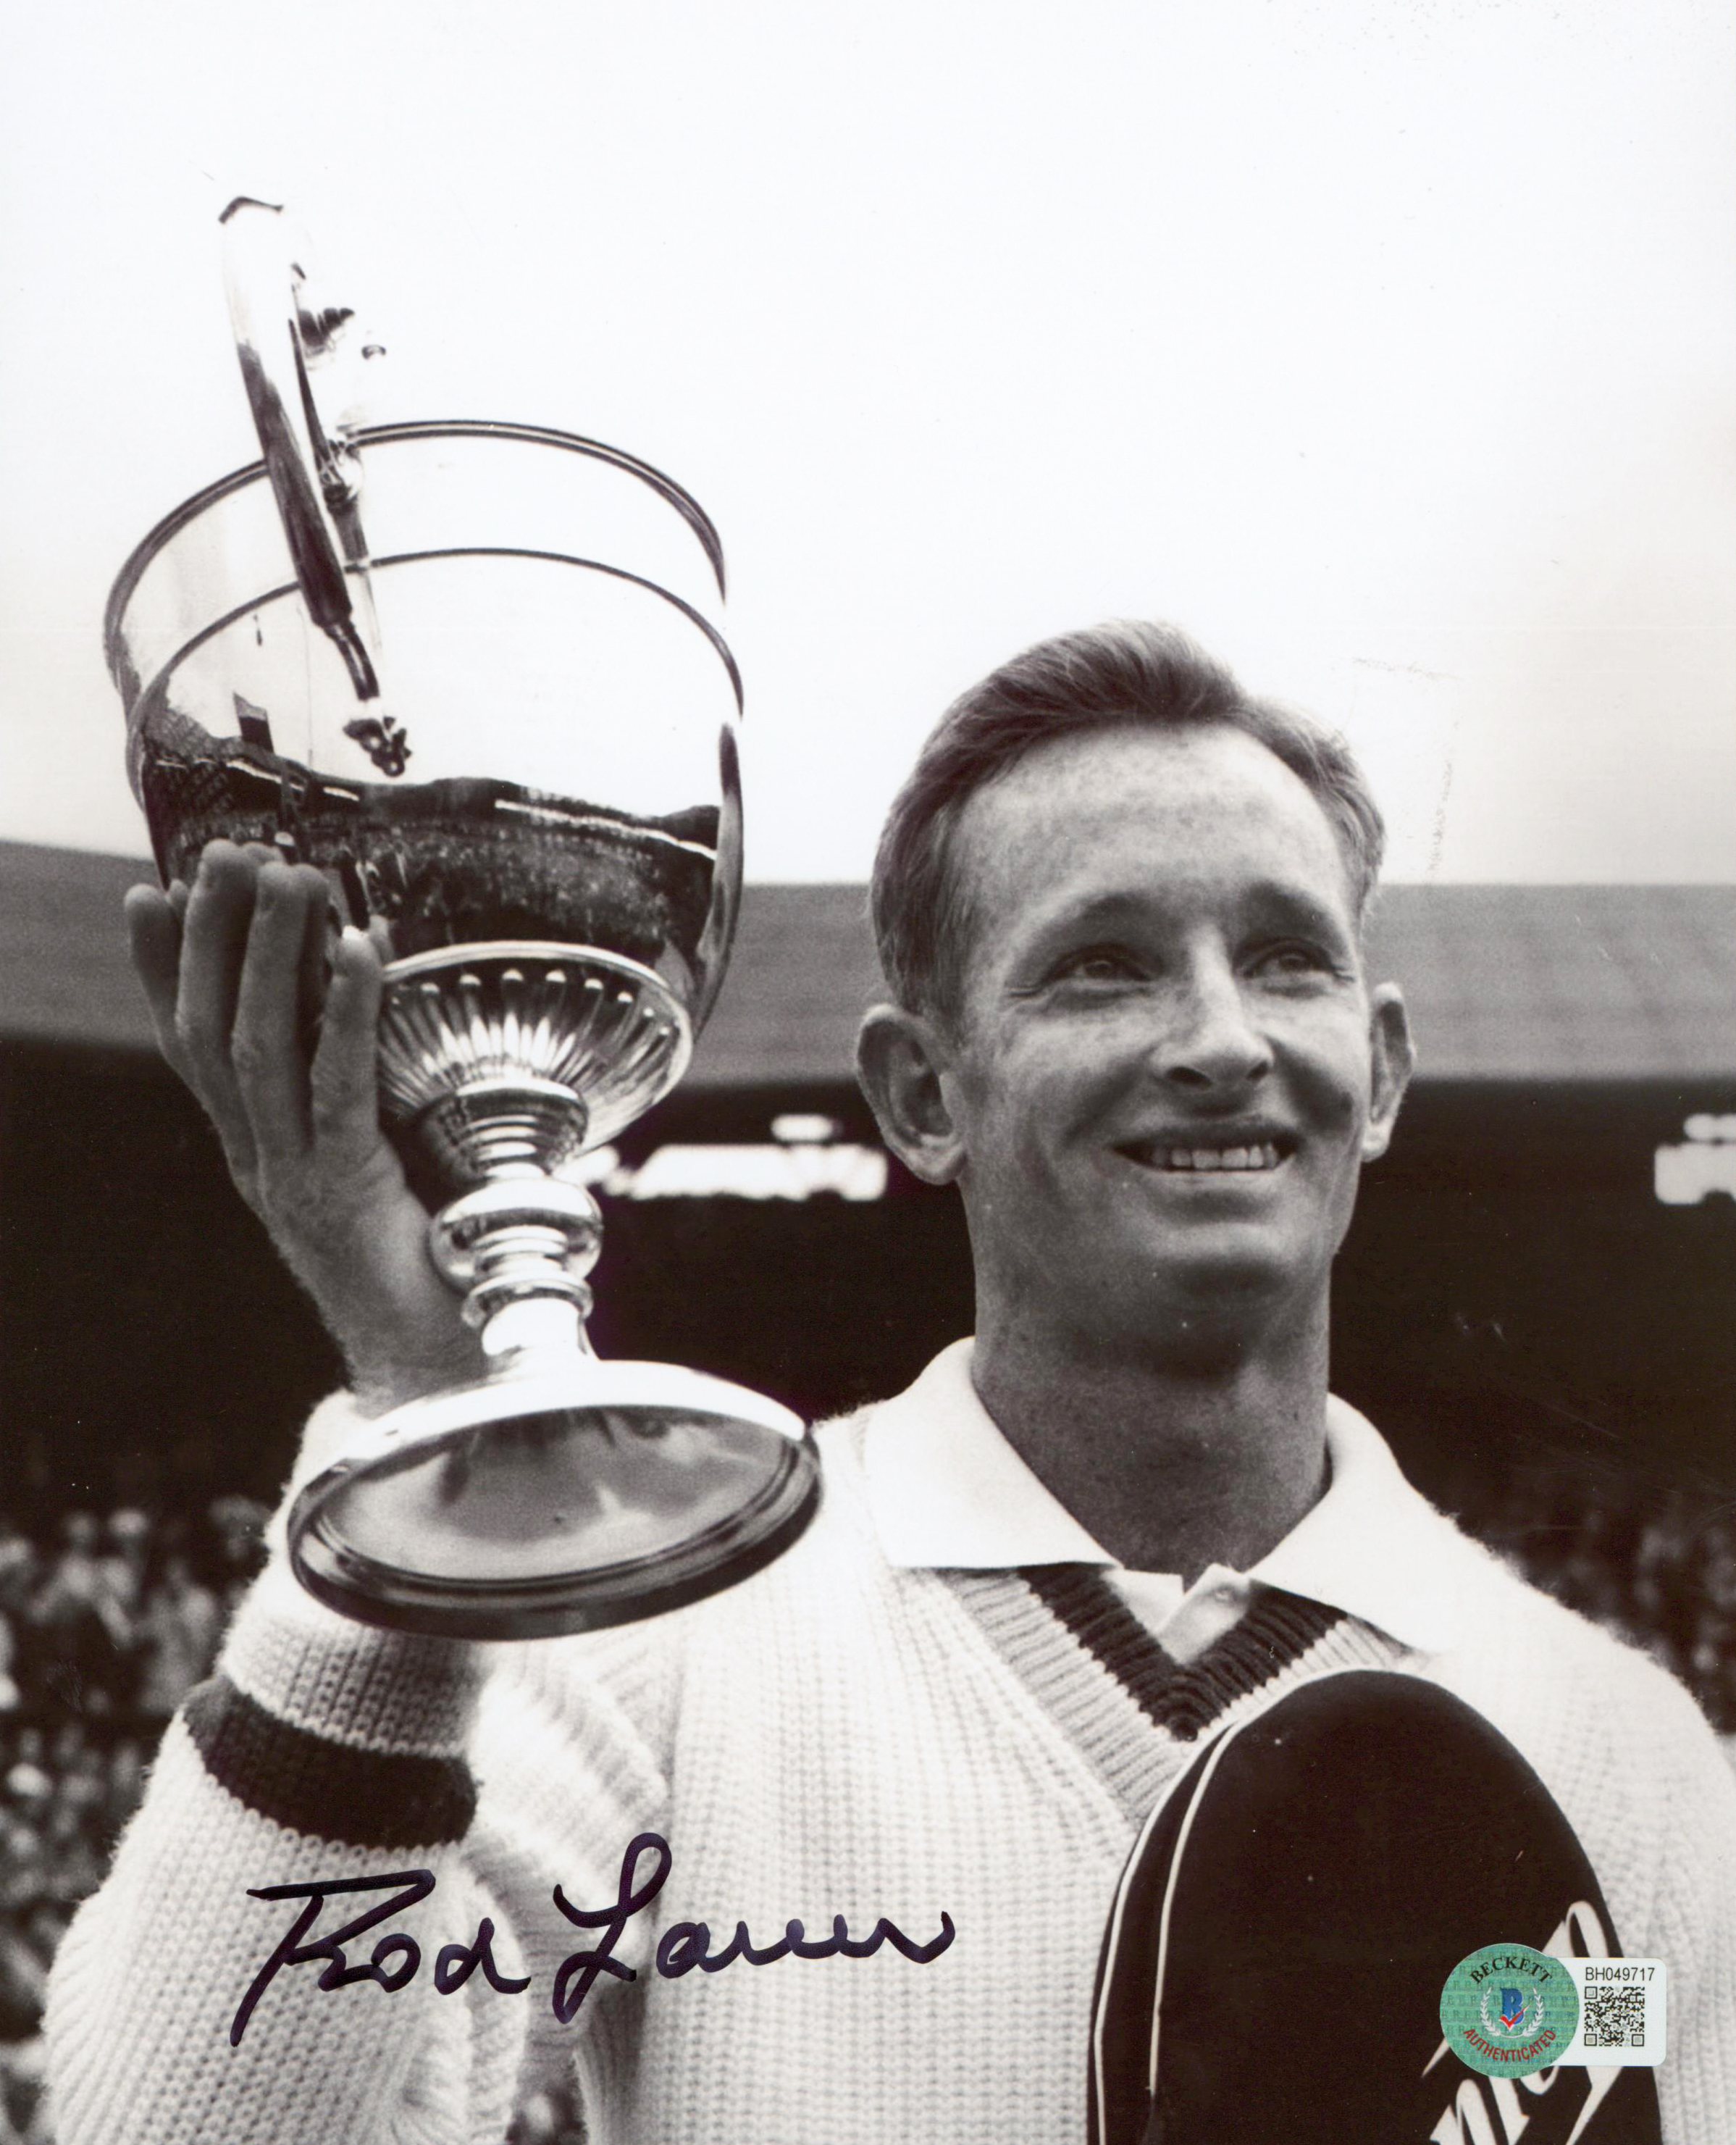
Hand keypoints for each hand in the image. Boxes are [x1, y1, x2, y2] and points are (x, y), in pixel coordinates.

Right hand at [127, 841, 486, 1415]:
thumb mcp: (393, 1177)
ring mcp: (294, 1182)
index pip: (193, 1051)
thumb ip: (380, 1116)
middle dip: (213, 937)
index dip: (166, 972)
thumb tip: (411, 1038)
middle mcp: (261, 1165)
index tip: (152, 892)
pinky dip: (343, 1011)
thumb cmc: (437, 1274)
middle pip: (210, 1033)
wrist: (447, 1379)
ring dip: (269, 955)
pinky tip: (357, 949)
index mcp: (261, 1159)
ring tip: (287, 876)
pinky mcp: (347, 1193)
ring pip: (255, 1050)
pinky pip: (337, 1087)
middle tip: (226, 853)